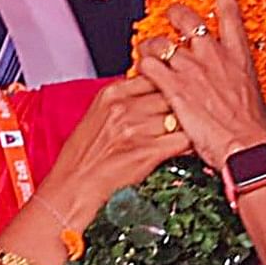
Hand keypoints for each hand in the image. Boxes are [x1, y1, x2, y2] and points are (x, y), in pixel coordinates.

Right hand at [9, 76, 187, 251]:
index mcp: (110, 94)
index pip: (154, 74)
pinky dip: (191, 144)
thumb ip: (123, 100)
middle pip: (170, 93)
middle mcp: (123, 108)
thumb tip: (150, 91)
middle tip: (190, 113)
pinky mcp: (146, 152)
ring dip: (189, 124)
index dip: (168, 85)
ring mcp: (135, 129)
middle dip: (181, 105)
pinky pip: (182, 141)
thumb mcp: (97, 116)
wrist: (72, 189)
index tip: (175, 92)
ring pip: (179, 115)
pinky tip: (192, 147)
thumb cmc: (81, 159)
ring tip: (193, 130)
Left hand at [135, 0, 265, 163]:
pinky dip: (140, 67)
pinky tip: (139, 73)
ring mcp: (191, 68)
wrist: (243, 146)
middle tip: (169, 17)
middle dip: (174, 14)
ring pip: (160, 42)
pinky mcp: (172, 86)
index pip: (231, 15)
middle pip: (186, 18)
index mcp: (238, 57)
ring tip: (146, 51)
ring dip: (150, 45)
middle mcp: (213, 55)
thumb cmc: (257, 133)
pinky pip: (148, 65)